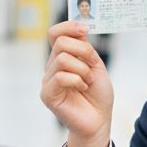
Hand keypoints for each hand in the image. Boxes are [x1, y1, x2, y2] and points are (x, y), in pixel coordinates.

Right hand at [40, 22, 113, 146]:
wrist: (99, 120)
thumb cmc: (97, 95)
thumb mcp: (96, 65)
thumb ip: (85, 48)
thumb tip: (80, 28)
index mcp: (63, 57)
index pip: (55, 33)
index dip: (68, 26)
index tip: (85, 30)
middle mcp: (52, 66)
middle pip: (60, 42)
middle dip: (83, 50)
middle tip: (93, 65)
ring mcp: (48, 80)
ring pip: (62, 59)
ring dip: (82, 69)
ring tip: (88, 81)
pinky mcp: (47, 95)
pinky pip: (60, 77)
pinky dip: (77, 80)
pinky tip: (83, 89)